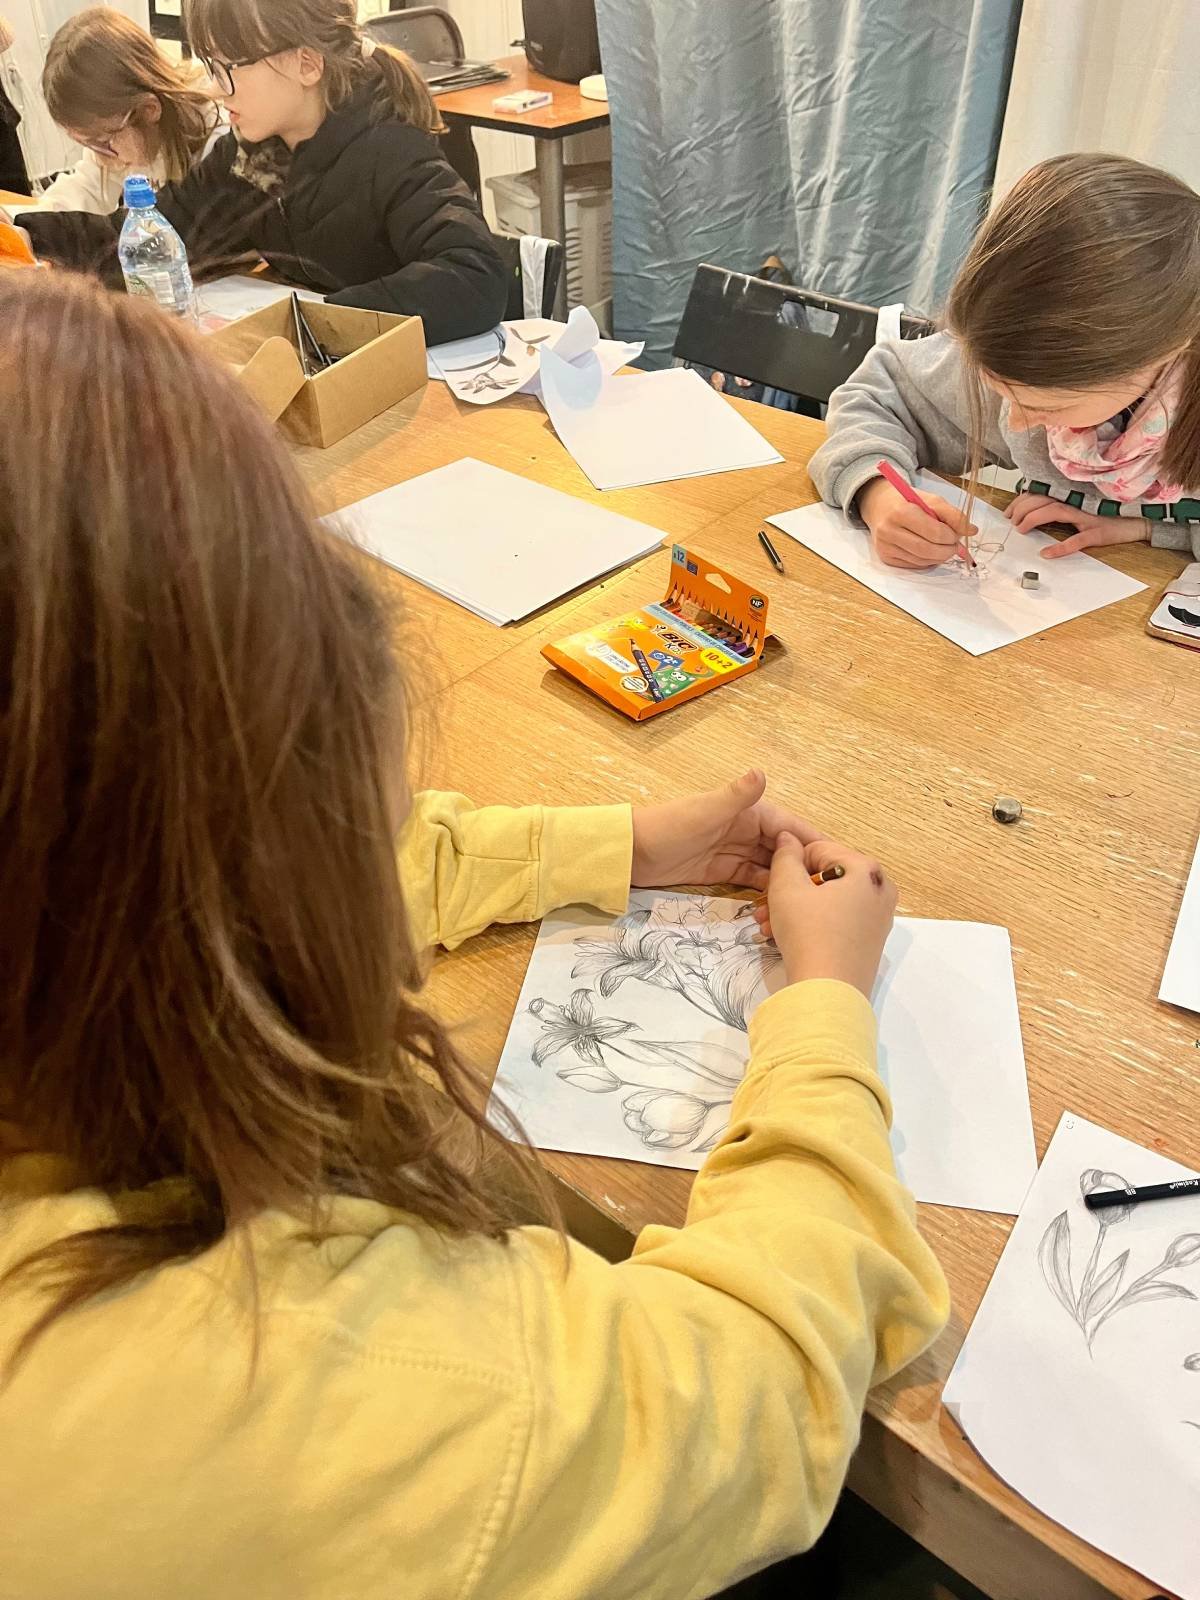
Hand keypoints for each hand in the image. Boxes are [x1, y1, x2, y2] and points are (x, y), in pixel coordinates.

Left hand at [631, 769, 823, 892]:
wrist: (631, 852)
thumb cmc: (668, 828)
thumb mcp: (704, 812)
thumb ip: (735, 796)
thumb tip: (760, 772)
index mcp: (748, 811)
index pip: (790, 828)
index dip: (814, 844)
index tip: (838, 865)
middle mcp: (746, 830)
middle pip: (785, 852)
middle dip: (805, 871)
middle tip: (827, 897)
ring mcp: (735, 852)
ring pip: (772, 870)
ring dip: (787, 886)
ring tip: (805, 908)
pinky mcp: (723, 873)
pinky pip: (753, 883)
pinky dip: (766, 895)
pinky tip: (780, 910)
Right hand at [754, 834, 896, 997]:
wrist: (828, 993)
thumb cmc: (809, 932)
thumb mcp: (786, 887)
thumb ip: (785, 855)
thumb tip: (789, 839)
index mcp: (865, 869)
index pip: (818, 849)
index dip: (789, 863)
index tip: (770, 881)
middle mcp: (880, 889)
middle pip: (825, 877)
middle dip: (791, 890)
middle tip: (764, 906)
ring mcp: (878, 918)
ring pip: (828, 901)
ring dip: (795, 908)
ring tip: (767, 925)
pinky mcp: (870, 942)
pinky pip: (838, 921)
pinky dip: (813, 923)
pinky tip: (785, 937)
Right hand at [859, 476, 975, 568]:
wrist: (879, 506)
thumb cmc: (908, 501)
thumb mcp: (931, 500)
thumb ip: (953, 515)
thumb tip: (972, 531)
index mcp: (901, 512)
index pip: (934, 533)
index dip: (951, 537)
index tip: (957, 535)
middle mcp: (889, 531)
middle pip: (927, 550)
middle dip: (947, 551)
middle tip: (955, 546)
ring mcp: (885, 546)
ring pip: (921, 561)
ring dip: (939, 557)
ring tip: (943, 547)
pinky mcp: (885, 557)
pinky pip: (913, 565)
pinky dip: (927, 561)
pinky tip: (930, 551)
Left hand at [1003, 494, 1149, 558]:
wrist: (1137, 521)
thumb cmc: (1107, 516)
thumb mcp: (1080, 510)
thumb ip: (1060, 509)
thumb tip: (1034, 514)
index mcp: (1072, 497)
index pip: (1042, 493)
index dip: (1021, 501)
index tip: (1008, 512)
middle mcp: (1077, 502)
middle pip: (1044, 500)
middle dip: (1022, 509)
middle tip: (1011, 521)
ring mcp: (1087, 517)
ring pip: (1055, 511)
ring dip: (1034, 519)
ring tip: (1021, 529)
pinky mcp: (1098, 533)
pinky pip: (1077, 540)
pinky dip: (1061, 547)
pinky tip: (1046, 553)